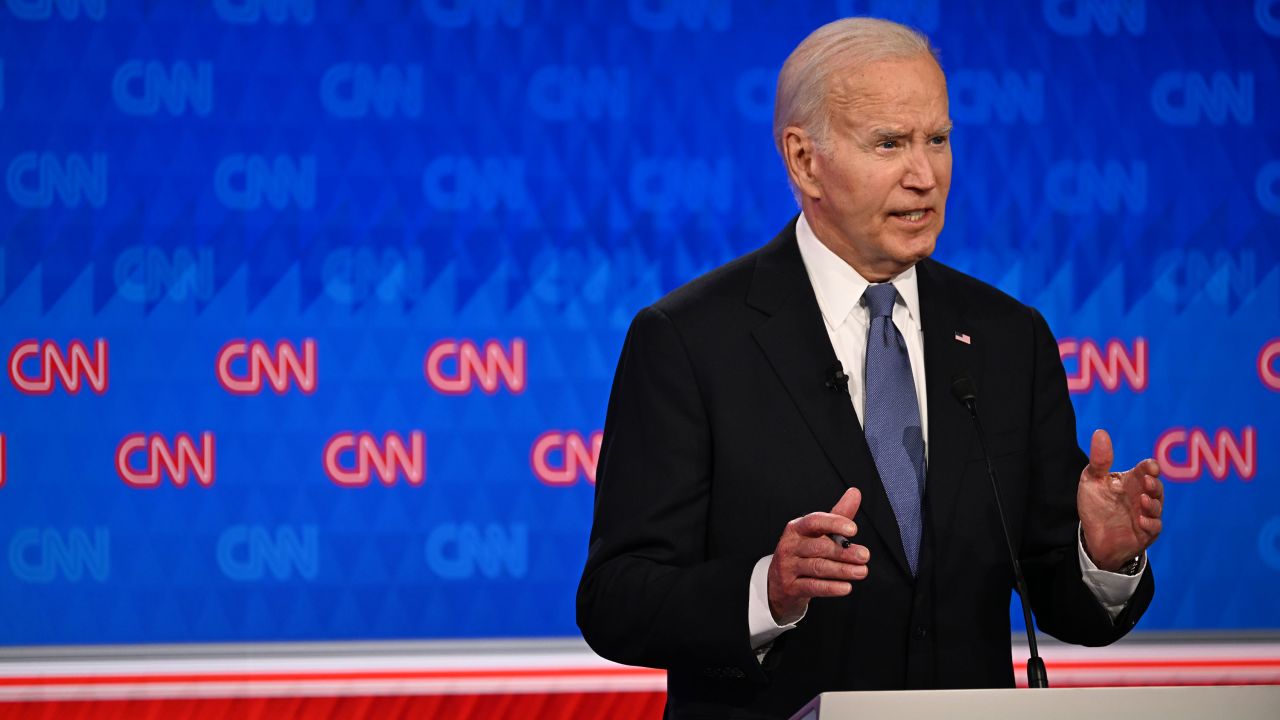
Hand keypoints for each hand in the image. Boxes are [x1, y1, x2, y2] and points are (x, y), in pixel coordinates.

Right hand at [767, 487, 870, 624]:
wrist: (779, 584)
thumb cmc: (804, 554)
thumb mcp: (817, 533)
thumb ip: (837, 515)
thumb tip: (855, 492)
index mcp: (796, 528)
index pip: (814, 521)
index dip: (834, 523)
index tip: (854, 529)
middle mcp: (789, 546)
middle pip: (819, 547)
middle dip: (844, 552)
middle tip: (865, 555)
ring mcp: (787, 567)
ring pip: (817, 568)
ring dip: (842, 570)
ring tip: (862, 572)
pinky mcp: (790, 587)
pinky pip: (812, 587)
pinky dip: (831, 588)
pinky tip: (846, 587)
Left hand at [1077, 429, 1163, 571]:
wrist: (1093, 538)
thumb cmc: (1095, 506)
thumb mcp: (1092, 481)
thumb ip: (1099, 460)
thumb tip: (1100, 432)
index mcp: (1132, 481)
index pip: (1147, 469)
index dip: (1151, 467)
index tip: (1149, 467)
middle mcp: (1142, 496)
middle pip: (1157, 486)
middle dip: (1155, 484)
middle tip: (1147, 482)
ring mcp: (1146, 515)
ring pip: (1158, 506)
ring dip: (1153, 503)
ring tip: (1143, 500)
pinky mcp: (1146, 533)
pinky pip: (1154, 528)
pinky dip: (1150, 524)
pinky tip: (1141, 521)